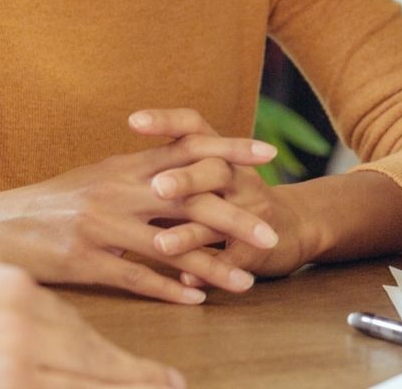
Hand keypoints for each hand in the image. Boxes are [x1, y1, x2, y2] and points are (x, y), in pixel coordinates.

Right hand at [0, 116, 281, 302]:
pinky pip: (136, 278)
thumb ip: (140, 171)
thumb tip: (184, 165)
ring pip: (169, 247)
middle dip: (234, 217)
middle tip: (270, 233)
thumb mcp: (98, 175)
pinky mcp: (85, 261)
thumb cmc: (53, 202)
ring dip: (212, 266)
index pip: (186, 149)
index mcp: (123, 165)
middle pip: (189, 201)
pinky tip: (196, 300)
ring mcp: (101, 226)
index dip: (228, 149)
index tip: (267, 154)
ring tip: (246, 281)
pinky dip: (169, 289)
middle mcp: (117, 191)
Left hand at [128, 109, 321, 281]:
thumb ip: (167, 170)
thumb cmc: (231, 200)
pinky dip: (211, 269)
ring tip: (161, 245)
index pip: (192, 129)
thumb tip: (109, 168)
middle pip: (213, 170)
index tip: (132, 121)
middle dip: (186, 178)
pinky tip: (187, 279)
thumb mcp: (206, 177)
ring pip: (222, 217)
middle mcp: (237, 177)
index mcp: (218, 156)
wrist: (292, 228)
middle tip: (157, 187)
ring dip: (190, 232)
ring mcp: (251, 211)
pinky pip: (234, 257)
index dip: (166, 122)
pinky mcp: (258, 247)